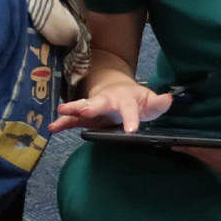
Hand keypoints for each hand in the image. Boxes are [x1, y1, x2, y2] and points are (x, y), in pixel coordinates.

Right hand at [49, 82, 172, 133]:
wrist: (117, 89)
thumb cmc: (135, 99)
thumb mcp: (149, 101)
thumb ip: (158, 103)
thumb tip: (168, 99)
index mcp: (125, 99)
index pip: (129, 109)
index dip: (131, 119)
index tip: (131, 131)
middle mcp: (107, 101)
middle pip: (98, 103)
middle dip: (90, 106)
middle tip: (83, 110)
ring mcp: (94, 107)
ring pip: (81, 108)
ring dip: (72, 110)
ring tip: (60, 113)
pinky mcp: (85, 116)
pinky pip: (72, 120)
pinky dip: (63, 123)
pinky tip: (53, 128)